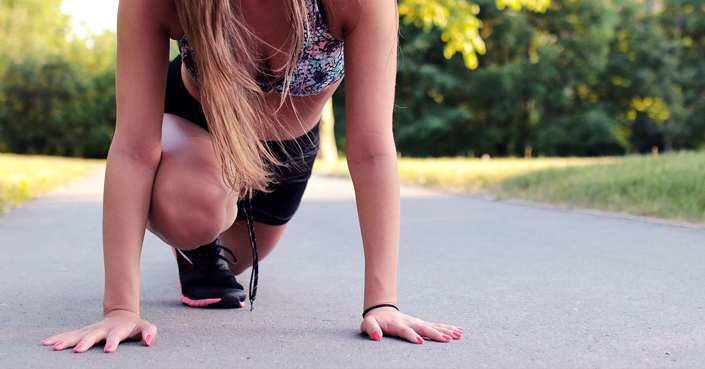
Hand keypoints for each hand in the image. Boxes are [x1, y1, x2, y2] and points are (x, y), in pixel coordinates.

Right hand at [41, 309, 156, 352]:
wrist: (122, 315)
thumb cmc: (134, 325)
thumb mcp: (146, 327)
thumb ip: (149, 333)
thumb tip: (150, 342)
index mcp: (116, 330)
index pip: (114, 337)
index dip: (112, 343)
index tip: (108, 350)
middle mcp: (101, 329)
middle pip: (92, 336)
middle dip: (84, 344)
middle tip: (76, 351)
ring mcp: (90, 330)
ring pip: (76, 335)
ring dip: (65, 341)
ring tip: (53, 348)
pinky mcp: (83, 332)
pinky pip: (69, 335)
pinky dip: (57, 338)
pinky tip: (45, 343)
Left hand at [360, 306, 462, 343]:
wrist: (381, 310)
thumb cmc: (375, 320)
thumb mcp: (367, 324)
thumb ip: (371, 329)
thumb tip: (377, 336)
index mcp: (397, 325)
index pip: (405, 331)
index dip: (411, 336)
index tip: (420, 341)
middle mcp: (410, 323)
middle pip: (424, 328)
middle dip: (435, 334)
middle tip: (447, 340)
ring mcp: (417, 322)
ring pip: (433, 326)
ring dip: (446, 331)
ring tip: (458, 336)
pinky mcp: (422, 324)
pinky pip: (436, 326)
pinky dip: (448, 328)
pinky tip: (459, 331)